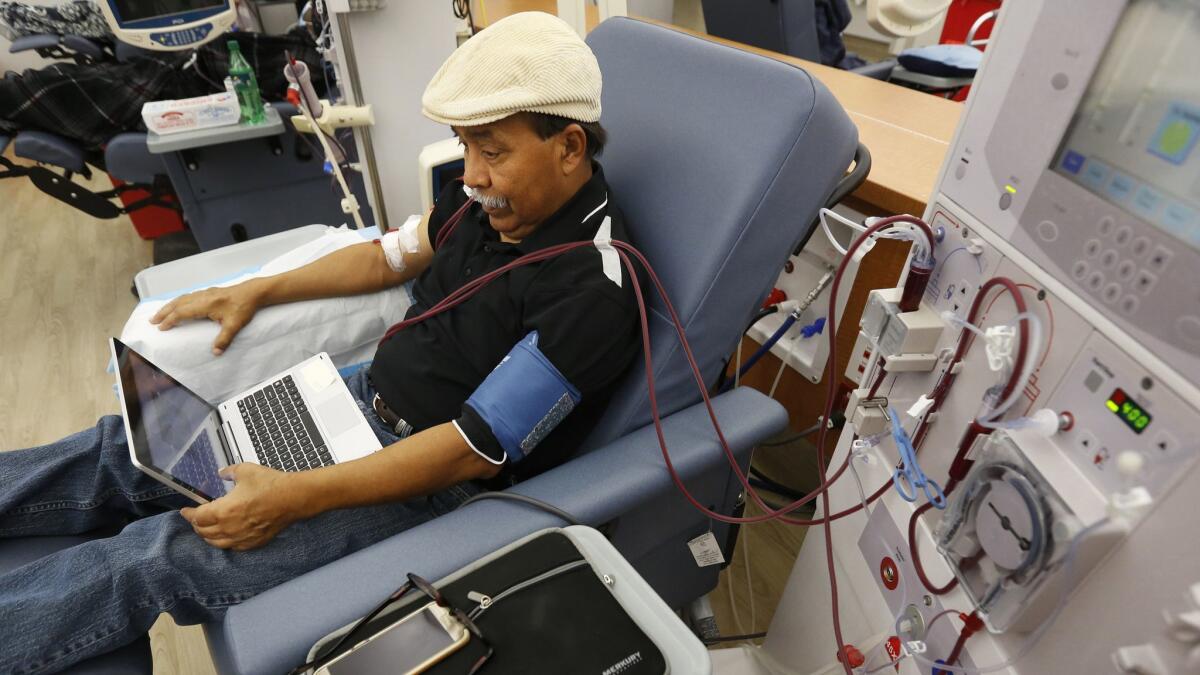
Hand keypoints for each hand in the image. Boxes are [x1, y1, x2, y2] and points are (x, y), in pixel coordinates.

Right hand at [149, 282, 261, 354]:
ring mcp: (206, 292)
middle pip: (178, 303)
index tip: (160, 327)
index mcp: (205, 304)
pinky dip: (180, 301)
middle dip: (164, 312)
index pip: (182, 312)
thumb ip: (224, 339)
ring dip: (170, 305)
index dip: (170, 320)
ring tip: (161, 313)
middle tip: (152, 320)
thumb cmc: (244, 307)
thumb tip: (216, 353)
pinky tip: (180, 304)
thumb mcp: (234, 325)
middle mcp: (202, 296)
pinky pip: (189, 295)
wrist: (253, 292)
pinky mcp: (210, 291)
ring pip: (183, 298)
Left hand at [180, 464, 304, 550]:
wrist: (293, 498)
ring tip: (206, 530)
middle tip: (195, 519)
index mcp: (224, 510)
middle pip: (204, 532)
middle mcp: (230, 528)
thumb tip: (221, 472)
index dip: (189, 514)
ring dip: (208, 537)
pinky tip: (226, 538)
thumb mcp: (245, 470)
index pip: (198, 517)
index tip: (185, 511)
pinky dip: (225, 543)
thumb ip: (229, 472)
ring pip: (216, 543)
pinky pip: (233, 547)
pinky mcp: (254, 542)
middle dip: (197, 525)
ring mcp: (242, 537)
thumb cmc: (270, 484)